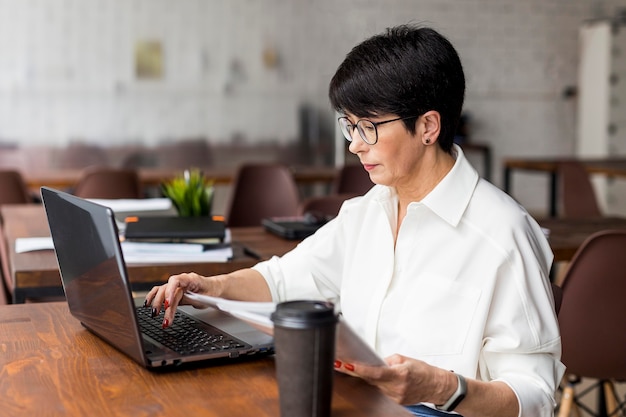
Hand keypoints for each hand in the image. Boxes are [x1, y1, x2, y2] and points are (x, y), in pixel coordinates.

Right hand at [144, 272, 221, 327]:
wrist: (214, 288)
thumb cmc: (211, 291)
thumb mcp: (205, 298)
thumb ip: (190, 298)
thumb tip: (178, 302)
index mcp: (190, 279)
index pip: (176, 281)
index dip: (169, 291)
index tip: (167, 304)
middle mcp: (181, 280)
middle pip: (166, 288)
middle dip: (161, 303)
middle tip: (160, 315)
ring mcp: (176, 285)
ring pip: (162, 291)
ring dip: (156, 302)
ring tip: (154, 314)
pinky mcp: (174, 291)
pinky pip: (161, 292)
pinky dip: (154, 297)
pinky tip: (148, 304)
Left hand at [334, 354, 448, 404]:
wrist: (436, 386)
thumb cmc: (423, 371)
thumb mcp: (404, 359)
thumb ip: (386, 360)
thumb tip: (373, 361)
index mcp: (400, 375)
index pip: (375, 373)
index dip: (359, 370)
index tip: (347, 365)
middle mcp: (397, 388)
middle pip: (371, 380)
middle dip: (356, 372)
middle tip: (340, 364)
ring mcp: (396, 397)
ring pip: (374, 386)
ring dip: (365, 378)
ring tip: (353, 369)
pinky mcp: (395, 402)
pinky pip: (380, 392)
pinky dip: (376, 385)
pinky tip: (371, 379)